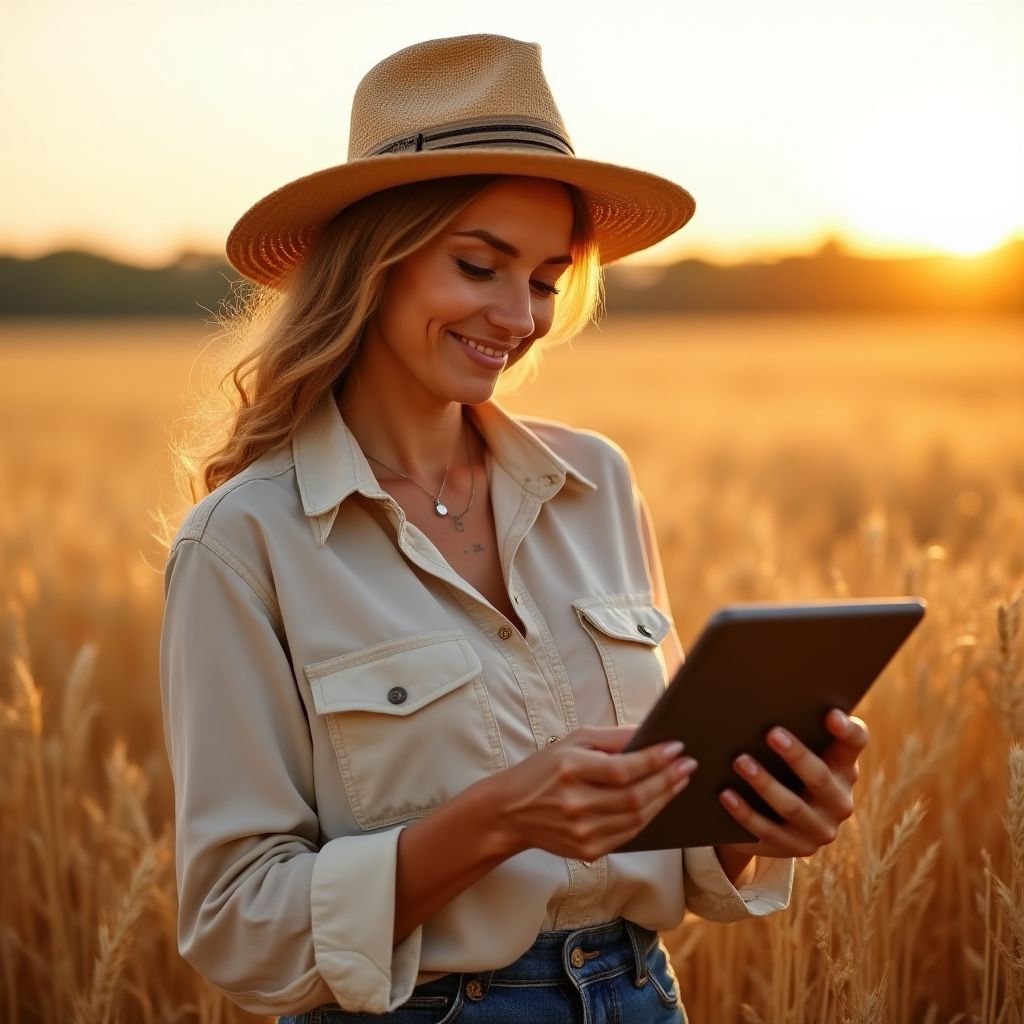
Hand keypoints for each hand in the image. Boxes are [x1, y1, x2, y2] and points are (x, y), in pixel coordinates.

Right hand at [484, 725, 697, 861]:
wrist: (510, 812)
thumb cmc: (544, 770)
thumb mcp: (573, 742)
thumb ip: (612, 737)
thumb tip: (650, 732)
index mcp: (570, 770)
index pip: (623, 769)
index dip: (655, 760)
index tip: (677, 749)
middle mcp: (576, 803)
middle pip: (636, 796)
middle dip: (668, 779)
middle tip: (688, 765)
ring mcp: (582, 831)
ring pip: (637, 817)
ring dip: (664, 798)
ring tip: (680, 781)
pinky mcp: (588, 851)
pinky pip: (629, 834)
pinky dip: (649, 817)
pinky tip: (659, 801)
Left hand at [718, 708, 867, 859]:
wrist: (776, 821)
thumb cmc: (784, 769)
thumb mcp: (797, 752)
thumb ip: (796, 728)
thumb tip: (762, 699)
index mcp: (844, 767)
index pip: (855, 744)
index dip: (847, 730)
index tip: (832, 714)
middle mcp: (839, 801)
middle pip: (820, 777)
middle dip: (796, 755)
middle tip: (770, 732)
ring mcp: (819, 829)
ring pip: (792, 807)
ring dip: (765, 784)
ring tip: (740, 761)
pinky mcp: (794, 848)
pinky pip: (767, 832)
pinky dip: (745, 812)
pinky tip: (726, 795)